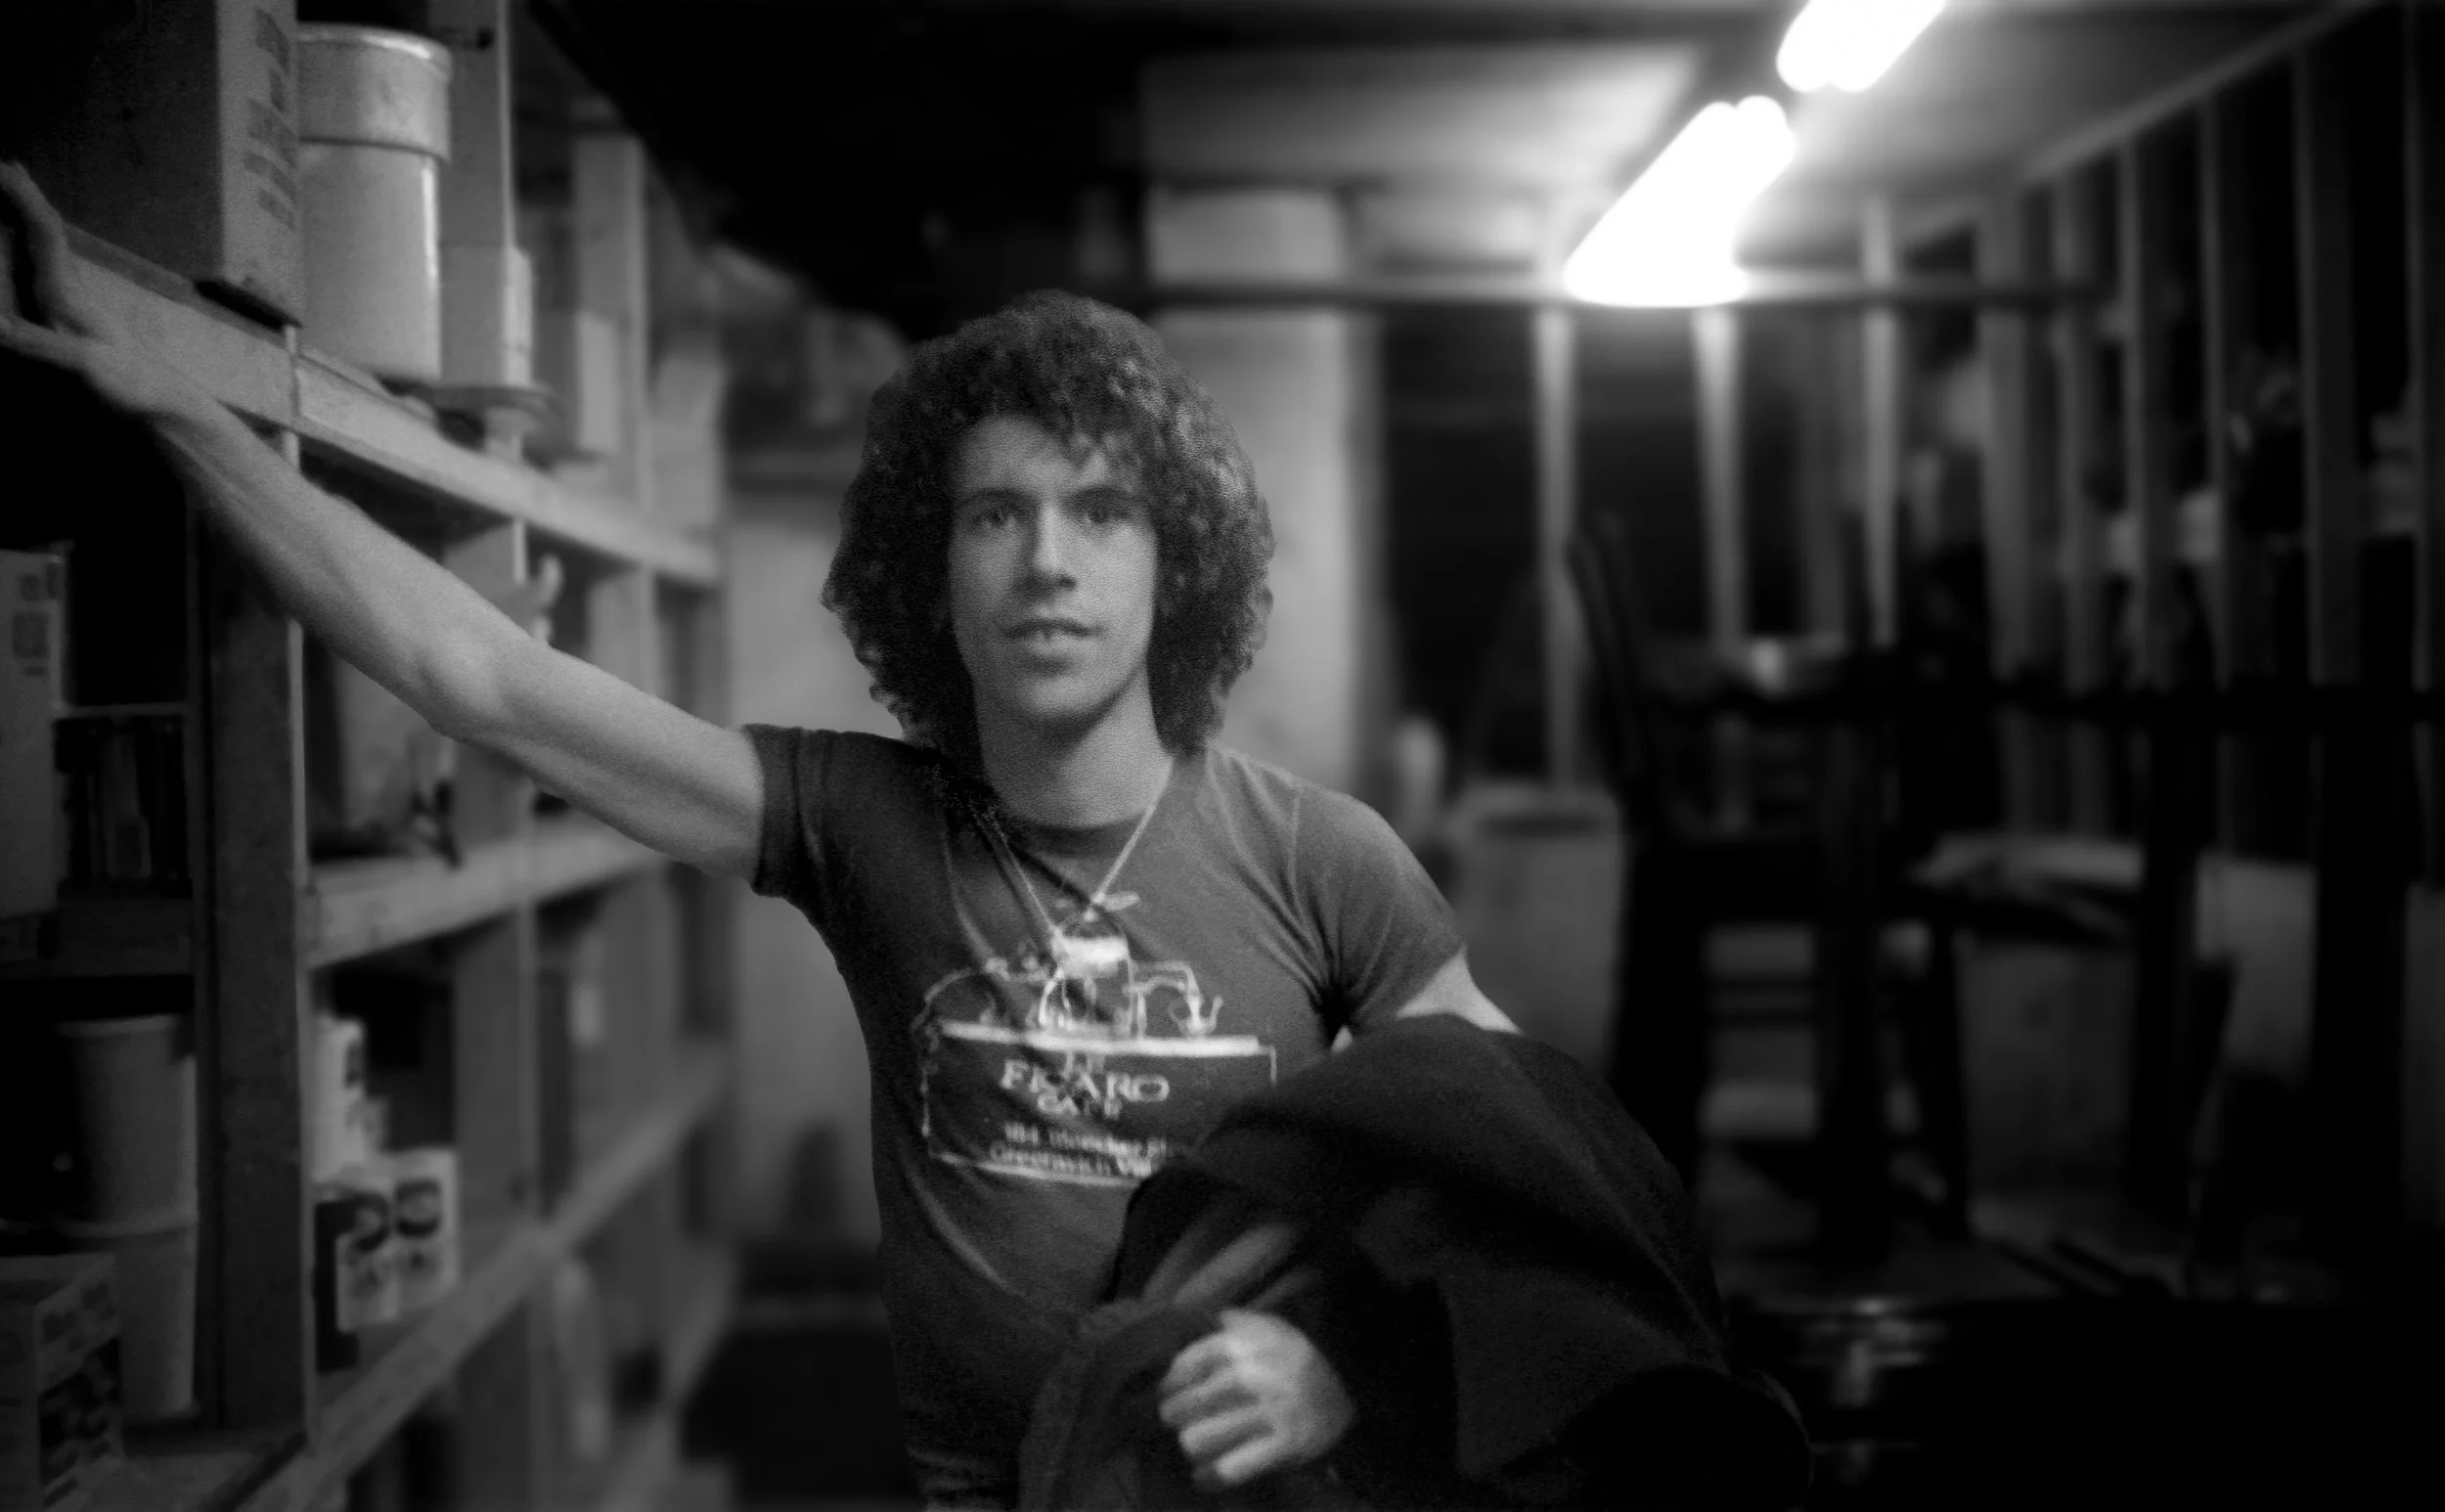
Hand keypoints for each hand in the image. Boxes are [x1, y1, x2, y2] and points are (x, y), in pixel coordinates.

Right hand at [0, 162, 200, 420]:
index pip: (44, 233)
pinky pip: (43, 291)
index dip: (23, 198)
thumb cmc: (134, 389)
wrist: (170, 416)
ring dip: (26, 230)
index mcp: (68, 294)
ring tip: (13, 205)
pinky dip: (29, 269)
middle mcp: (70, 297)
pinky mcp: (75, 338)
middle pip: (44, 237)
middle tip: (7, 167)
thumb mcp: (83, 367)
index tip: (5, 164)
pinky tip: (31, 273)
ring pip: (45, 260)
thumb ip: (37, 346)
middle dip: (22, 203)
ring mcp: (74, 316)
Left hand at [1158, 1308, 1354, 1490]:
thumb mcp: (1272, 1328)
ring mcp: (1272, 1411)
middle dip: (1175, 1415)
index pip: (1189, 1363)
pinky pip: (1232, 1468)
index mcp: (1249, 1342)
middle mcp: (1257, 1374)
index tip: (1166, 1391)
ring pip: (1201, 1438)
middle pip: (1187, 1404)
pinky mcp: (1286, 1445)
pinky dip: (1211, 1476)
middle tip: (1176, 1420)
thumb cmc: (1300, 1360)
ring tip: (1193, 1444)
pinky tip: (1203, 1477)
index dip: (1170, 1382)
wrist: (1359, 1389)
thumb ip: (1233, 1323)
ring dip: (1192, 1444)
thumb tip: (1193, 1322)